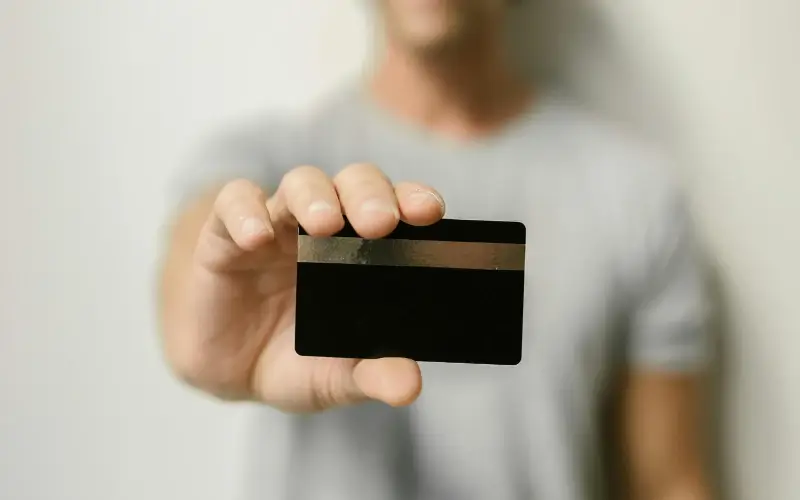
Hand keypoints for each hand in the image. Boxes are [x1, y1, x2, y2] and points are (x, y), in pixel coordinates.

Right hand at [170, 163, 445, 411]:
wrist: (233, 376)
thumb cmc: (296, 361)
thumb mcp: (337, 378)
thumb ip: (372, 376)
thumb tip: (408, 385)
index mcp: (364, 251)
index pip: (396, 207)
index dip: (414, 199)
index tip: (429, 213)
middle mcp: (325, 228)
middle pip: (353, 183)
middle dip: (369, 195)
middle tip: (380, 223)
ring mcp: (276, 226)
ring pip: (300, 183)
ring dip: (314, 196)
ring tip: (324, 224)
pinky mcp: (225, 235)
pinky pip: (234, 203)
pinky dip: (245, 212)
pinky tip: (256, 238)